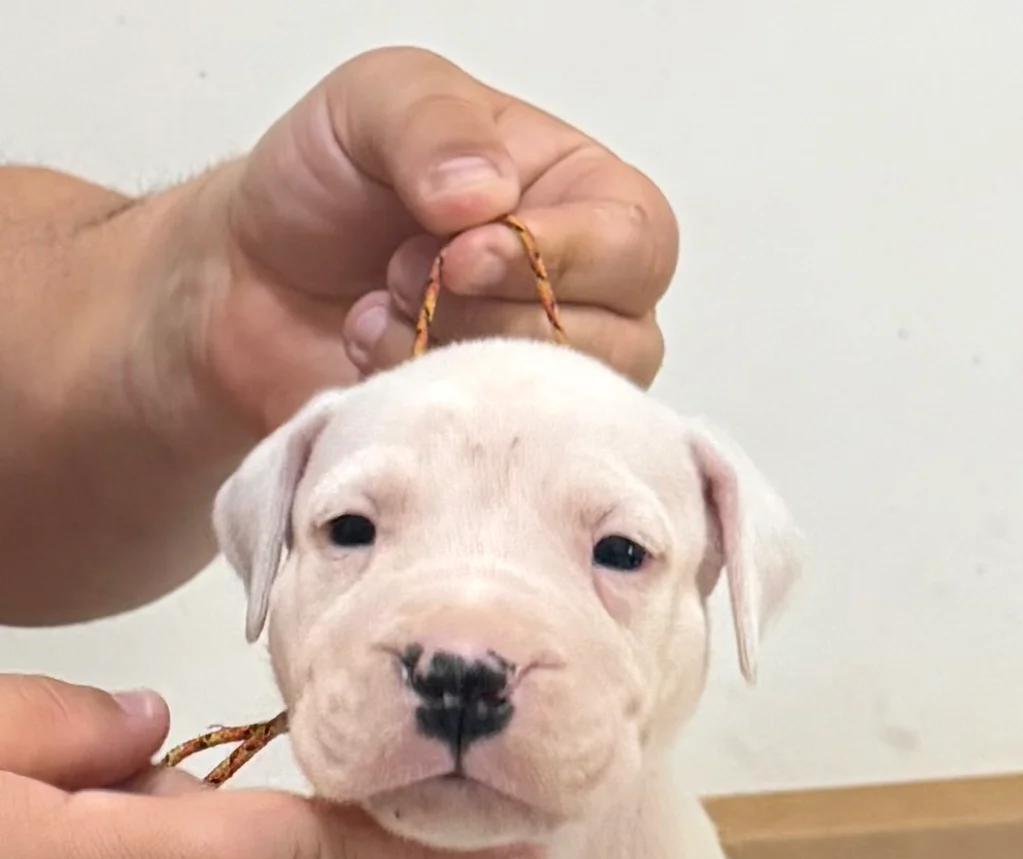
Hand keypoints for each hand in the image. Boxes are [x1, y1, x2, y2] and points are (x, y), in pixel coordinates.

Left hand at [181, 46, 676, 434]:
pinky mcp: (496, 443)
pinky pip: (495, 452)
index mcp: (588, 197)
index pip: (635, 244)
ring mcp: (546, 382)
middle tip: (405, 273)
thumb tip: (486, 194)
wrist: (247, 280)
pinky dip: (423, 406)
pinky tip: (372, 362)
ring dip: (451, 358)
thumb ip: (436, 126)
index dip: (553, 257)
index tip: (456, 252)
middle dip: (490, 313)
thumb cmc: (327, 186)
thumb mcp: (376, 102)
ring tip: (381, 311)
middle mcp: (588, 297)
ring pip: (556, 405)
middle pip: (617, 339)